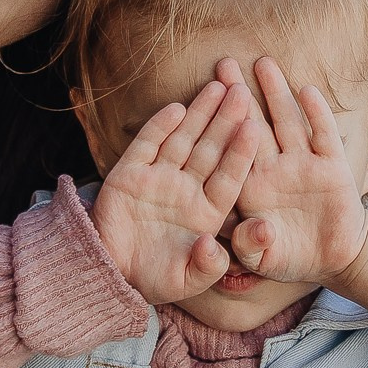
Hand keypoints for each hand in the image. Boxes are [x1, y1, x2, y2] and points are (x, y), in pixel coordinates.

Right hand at [92, 81, 257, 303]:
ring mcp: (159, 179)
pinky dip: (160, 127)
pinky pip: (148, 145)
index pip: (229, 175)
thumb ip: (206, 266)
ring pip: (184, 140)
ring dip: (199, 114)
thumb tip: (212, 246)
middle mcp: (187, 190)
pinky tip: (176, 108)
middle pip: (211, 149)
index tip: (254, 126)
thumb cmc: (157, 279)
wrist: (113, 276)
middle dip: (226, 120)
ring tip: (217, 86)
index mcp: (207, 212)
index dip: (241, 151)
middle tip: (242, 90)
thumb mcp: (188, 280)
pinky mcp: (129, 174)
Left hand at [217, 57, 367, 282]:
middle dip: (239, 96)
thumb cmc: (288, 256)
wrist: (332, 258)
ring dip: (275, 93)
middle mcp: (273, 170)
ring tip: (263, 63)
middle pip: (253, 126)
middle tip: (223, 64)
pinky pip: (324, 136)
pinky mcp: (332, 166)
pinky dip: (317, 114)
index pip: (230, 153)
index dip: (219, 127)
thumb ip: (252, 247)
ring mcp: (302, 164)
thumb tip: (258, 229)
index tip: (205, 103)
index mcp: (250, 188)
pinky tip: (307, 90)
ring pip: (286, 122)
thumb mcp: (264, 259)